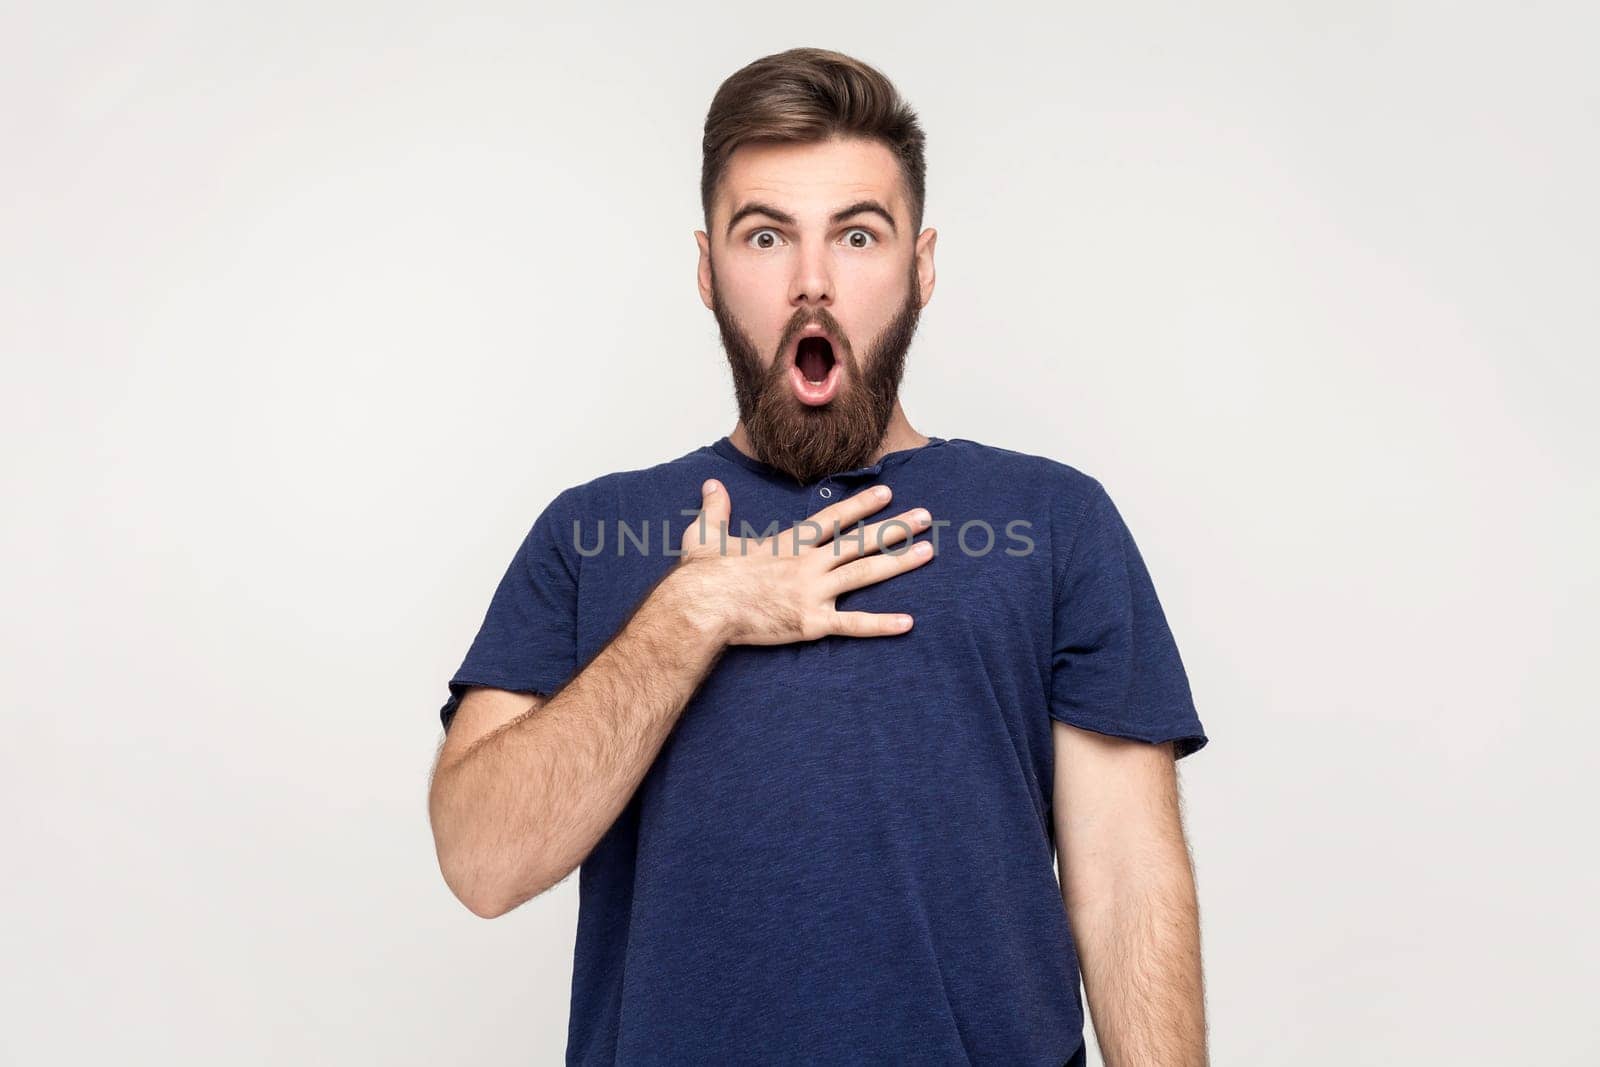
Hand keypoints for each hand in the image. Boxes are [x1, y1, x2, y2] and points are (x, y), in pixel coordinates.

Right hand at [673, 478, 934, 645]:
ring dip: (899, 562)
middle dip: (895, 528)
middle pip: (859, 541)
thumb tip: (710, 485)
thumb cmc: (701, 576)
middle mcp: (807, 563)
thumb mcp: (705, 534)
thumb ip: (715, 509)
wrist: (701, 607)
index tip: (886, 494)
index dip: (861, 506)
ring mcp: (812, 592)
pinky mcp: (811, 622)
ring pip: (864, 573)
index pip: (833, 519)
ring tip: (928, 552)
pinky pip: (853, 624)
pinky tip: (908, 622)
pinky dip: (882, 624)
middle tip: (926, 517)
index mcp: (787, 544)